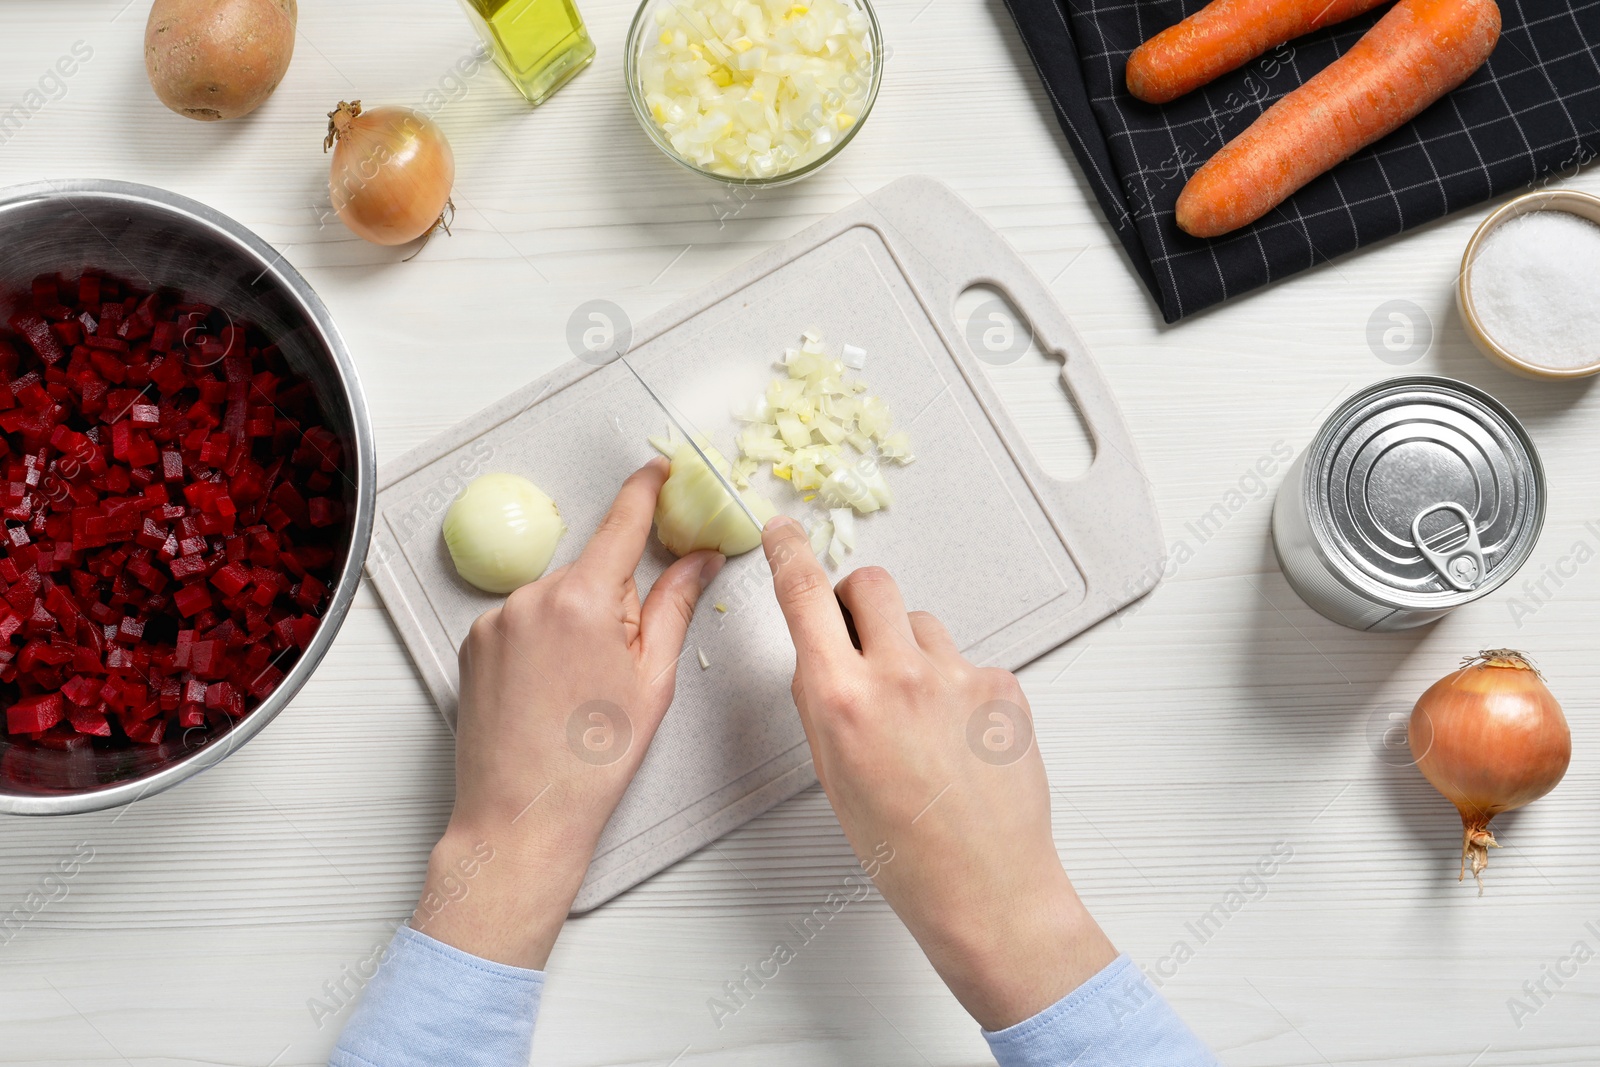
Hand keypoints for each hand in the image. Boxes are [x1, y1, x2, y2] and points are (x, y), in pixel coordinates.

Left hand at [416, 459, 723, 968]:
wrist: (520, 816)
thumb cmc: (591, 763)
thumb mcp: (653, 680)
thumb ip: (675, 606)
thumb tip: (698, 558)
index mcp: (583, 599)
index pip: (623, 521)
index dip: (647, 488)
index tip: (661, 469)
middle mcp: (531, 597)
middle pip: (592, 570)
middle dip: (616, 599)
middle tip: (624, 663)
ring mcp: (494, 620)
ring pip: (557, 599)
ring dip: (578, 624)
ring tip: (581, 692)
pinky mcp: (472, 644)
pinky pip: (523, 623)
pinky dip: (544, 643)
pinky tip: (552, 693)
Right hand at [761, 517, 1115, 1029]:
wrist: (984, 886)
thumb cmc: (904, 848)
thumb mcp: (832, 773)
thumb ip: (821, 702)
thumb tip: (820, 654)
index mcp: (841, 699)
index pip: (804, 596)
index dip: (789, 552)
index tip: (783, 532)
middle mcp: (899, 676)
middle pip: (872, 584)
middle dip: (858, 601)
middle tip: (861, 639)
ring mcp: (957, 676)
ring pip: (923, 623)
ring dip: (912, 650)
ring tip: (920, 718)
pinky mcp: (1001, 685)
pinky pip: (966, 660)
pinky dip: (956, 687)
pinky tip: (957, 737)